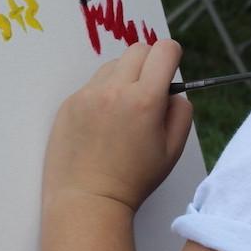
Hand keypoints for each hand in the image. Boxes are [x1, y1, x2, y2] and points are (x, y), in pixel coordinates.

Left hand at [43, 40, 192, 212]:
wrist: (88, 200)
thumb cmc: (134, 180)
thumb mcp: (172, 150)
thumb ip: (181, 113)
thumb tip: (175, 91)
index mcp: (145, 100)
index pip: (163, 50)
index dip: (172, 56)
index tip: (170, 69)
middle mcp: (115, 90)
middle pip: (138, 50)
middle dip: (150, 63)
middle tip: (149, 92)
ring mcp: (87, 94)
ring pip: (113, 65)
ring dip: (124, 77)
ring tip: (123, 112)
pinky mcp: (69, 103)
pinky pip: (92, 85)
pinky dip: (102, 94)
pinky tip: (102, 124)